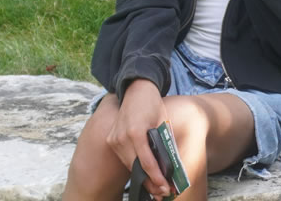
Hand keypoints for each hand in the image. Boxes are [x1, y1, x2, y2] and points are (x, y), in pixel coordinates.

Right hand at [107, 79, 172, 197]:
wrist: (135, 89)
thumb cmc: (153, 104)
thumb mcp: (162, 123)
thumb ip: (163, 143)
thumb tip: (168, 166)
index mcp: (136, 132)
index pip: (147, 162)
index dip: (157, 178)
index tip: (166, 187)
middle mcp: (122, 137)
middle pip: (137, 167)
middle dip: (150, 182)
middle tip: (163, 193)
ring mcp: (114, 139)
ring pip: (130, 165)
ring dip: (142, 177)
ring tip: (155, 188)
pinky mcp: (112, 140)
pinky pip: (125, 158)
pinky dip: (135, 167)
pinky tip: (144, 175)